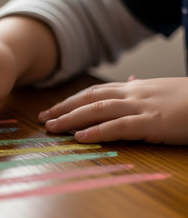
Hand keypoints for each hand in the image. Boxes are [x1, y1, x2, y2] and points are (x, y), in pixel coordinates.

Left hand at [38, 77, 187, 144]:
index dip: (71, 101)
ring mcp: (141, 107)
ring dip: (72, 119)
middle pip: (89, 99)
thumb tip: (128, 80)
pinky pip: (119, 126)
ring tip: (52, 127)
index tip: (53, 109)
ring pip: (98, 110)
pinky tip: (79, 137)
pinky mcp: (152, 123)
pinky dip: (97, 131)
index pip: (93, 92)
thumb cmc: (187, 98)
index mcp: (133, 88)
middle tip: (43, 119)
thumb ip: (139, 87)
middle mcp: (132, 94)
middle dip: (64, 109)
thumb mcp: (160, 88)